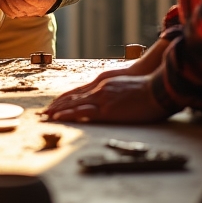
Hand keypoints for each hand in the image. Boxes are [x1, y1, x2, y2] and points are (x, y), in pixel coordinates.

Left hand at [43, 71, 170, 123]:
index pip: (79, 92)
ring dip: (58, 111)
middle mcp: (99, 89)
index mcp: (103, 84)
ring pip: (74, 105)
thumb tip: (112, 99)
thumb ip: (115, 91)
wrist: (157, 88)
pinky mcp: (107, 110)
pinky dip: (69, 115)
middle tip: (43, 112)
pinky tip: (59, 118)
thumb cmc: (147, 89)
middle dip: (57, 106)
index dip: (66, 98)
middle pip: (72, 97)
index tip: (55, 104)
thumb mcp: (126, 86)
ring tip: (45, 116)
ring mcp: (102, 98)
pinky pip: (83, 113)